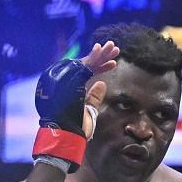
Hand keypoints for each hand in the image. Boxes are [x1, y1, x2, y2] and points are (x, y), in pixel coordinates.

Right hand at [31, 41, 116, 171]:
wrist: (66, 134)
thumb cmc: (76, 127)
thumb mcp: (88, 111)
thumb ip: (94, 97)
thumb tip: (102, 83)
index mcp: (73, 87)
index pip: (88, 73)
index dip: (101, 67)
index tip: (114, 63)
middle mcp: (70, 82)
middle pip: (88, 64)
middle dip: (103, 56)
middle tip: (114, 47)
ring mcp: (70, 80)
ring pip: (87, 62)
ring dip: (101, 53)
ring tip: (113, 46)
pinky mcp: (71, 81)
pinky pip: (84, 66)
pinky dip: (93, 57)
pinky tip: (102, 49)